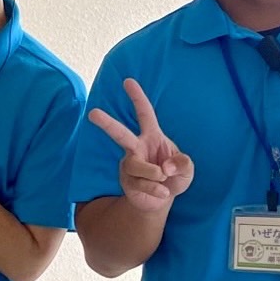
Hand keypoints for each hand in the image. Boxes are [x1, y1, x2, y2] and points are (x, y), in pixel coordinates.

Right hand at [88, 78, 193, 211]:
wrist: (162, 200)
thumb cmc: (174, 177)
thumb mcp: (187, 168)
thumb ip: (182, 163)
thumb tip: (165, 167)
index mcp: (152, 136)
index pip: (144, 114)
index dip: (137, 97)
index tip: (128, 81)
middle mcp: (137, 147)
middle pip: (120, 133)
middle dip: (106, 123)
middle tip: (92, 113)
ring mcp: (130, 164)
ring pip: (136, 165)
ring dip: (153, 173)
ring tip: (164, 179)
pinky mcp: (127, 181)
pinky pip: (140, 183)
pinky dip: (156, 188)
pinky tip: (163, 192)